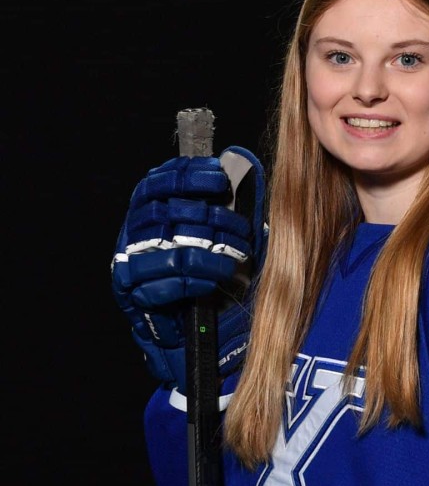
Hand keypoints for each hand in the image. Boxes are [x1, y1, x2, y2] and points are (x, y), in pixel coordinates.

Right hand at [111, 146, 265, 391]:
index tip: (220, 177)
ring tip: (238, 257)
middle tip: (241, 229)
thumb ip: (224, 198)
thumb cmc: (204, 269)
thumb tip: (241, 160)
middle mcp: (131, 234)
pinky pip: (169, 283)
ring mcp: (130, 265)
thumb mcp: (217, 228)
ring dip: (213, 252)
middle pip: (167, 212)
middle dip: (212, 217)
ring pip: (172, 248)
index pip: (158, 182)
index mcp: (145, 211)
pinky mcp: (136, 296)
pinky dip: (200, 279)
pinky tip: (218, 279)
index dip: (188, 175)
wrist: (188, 325)